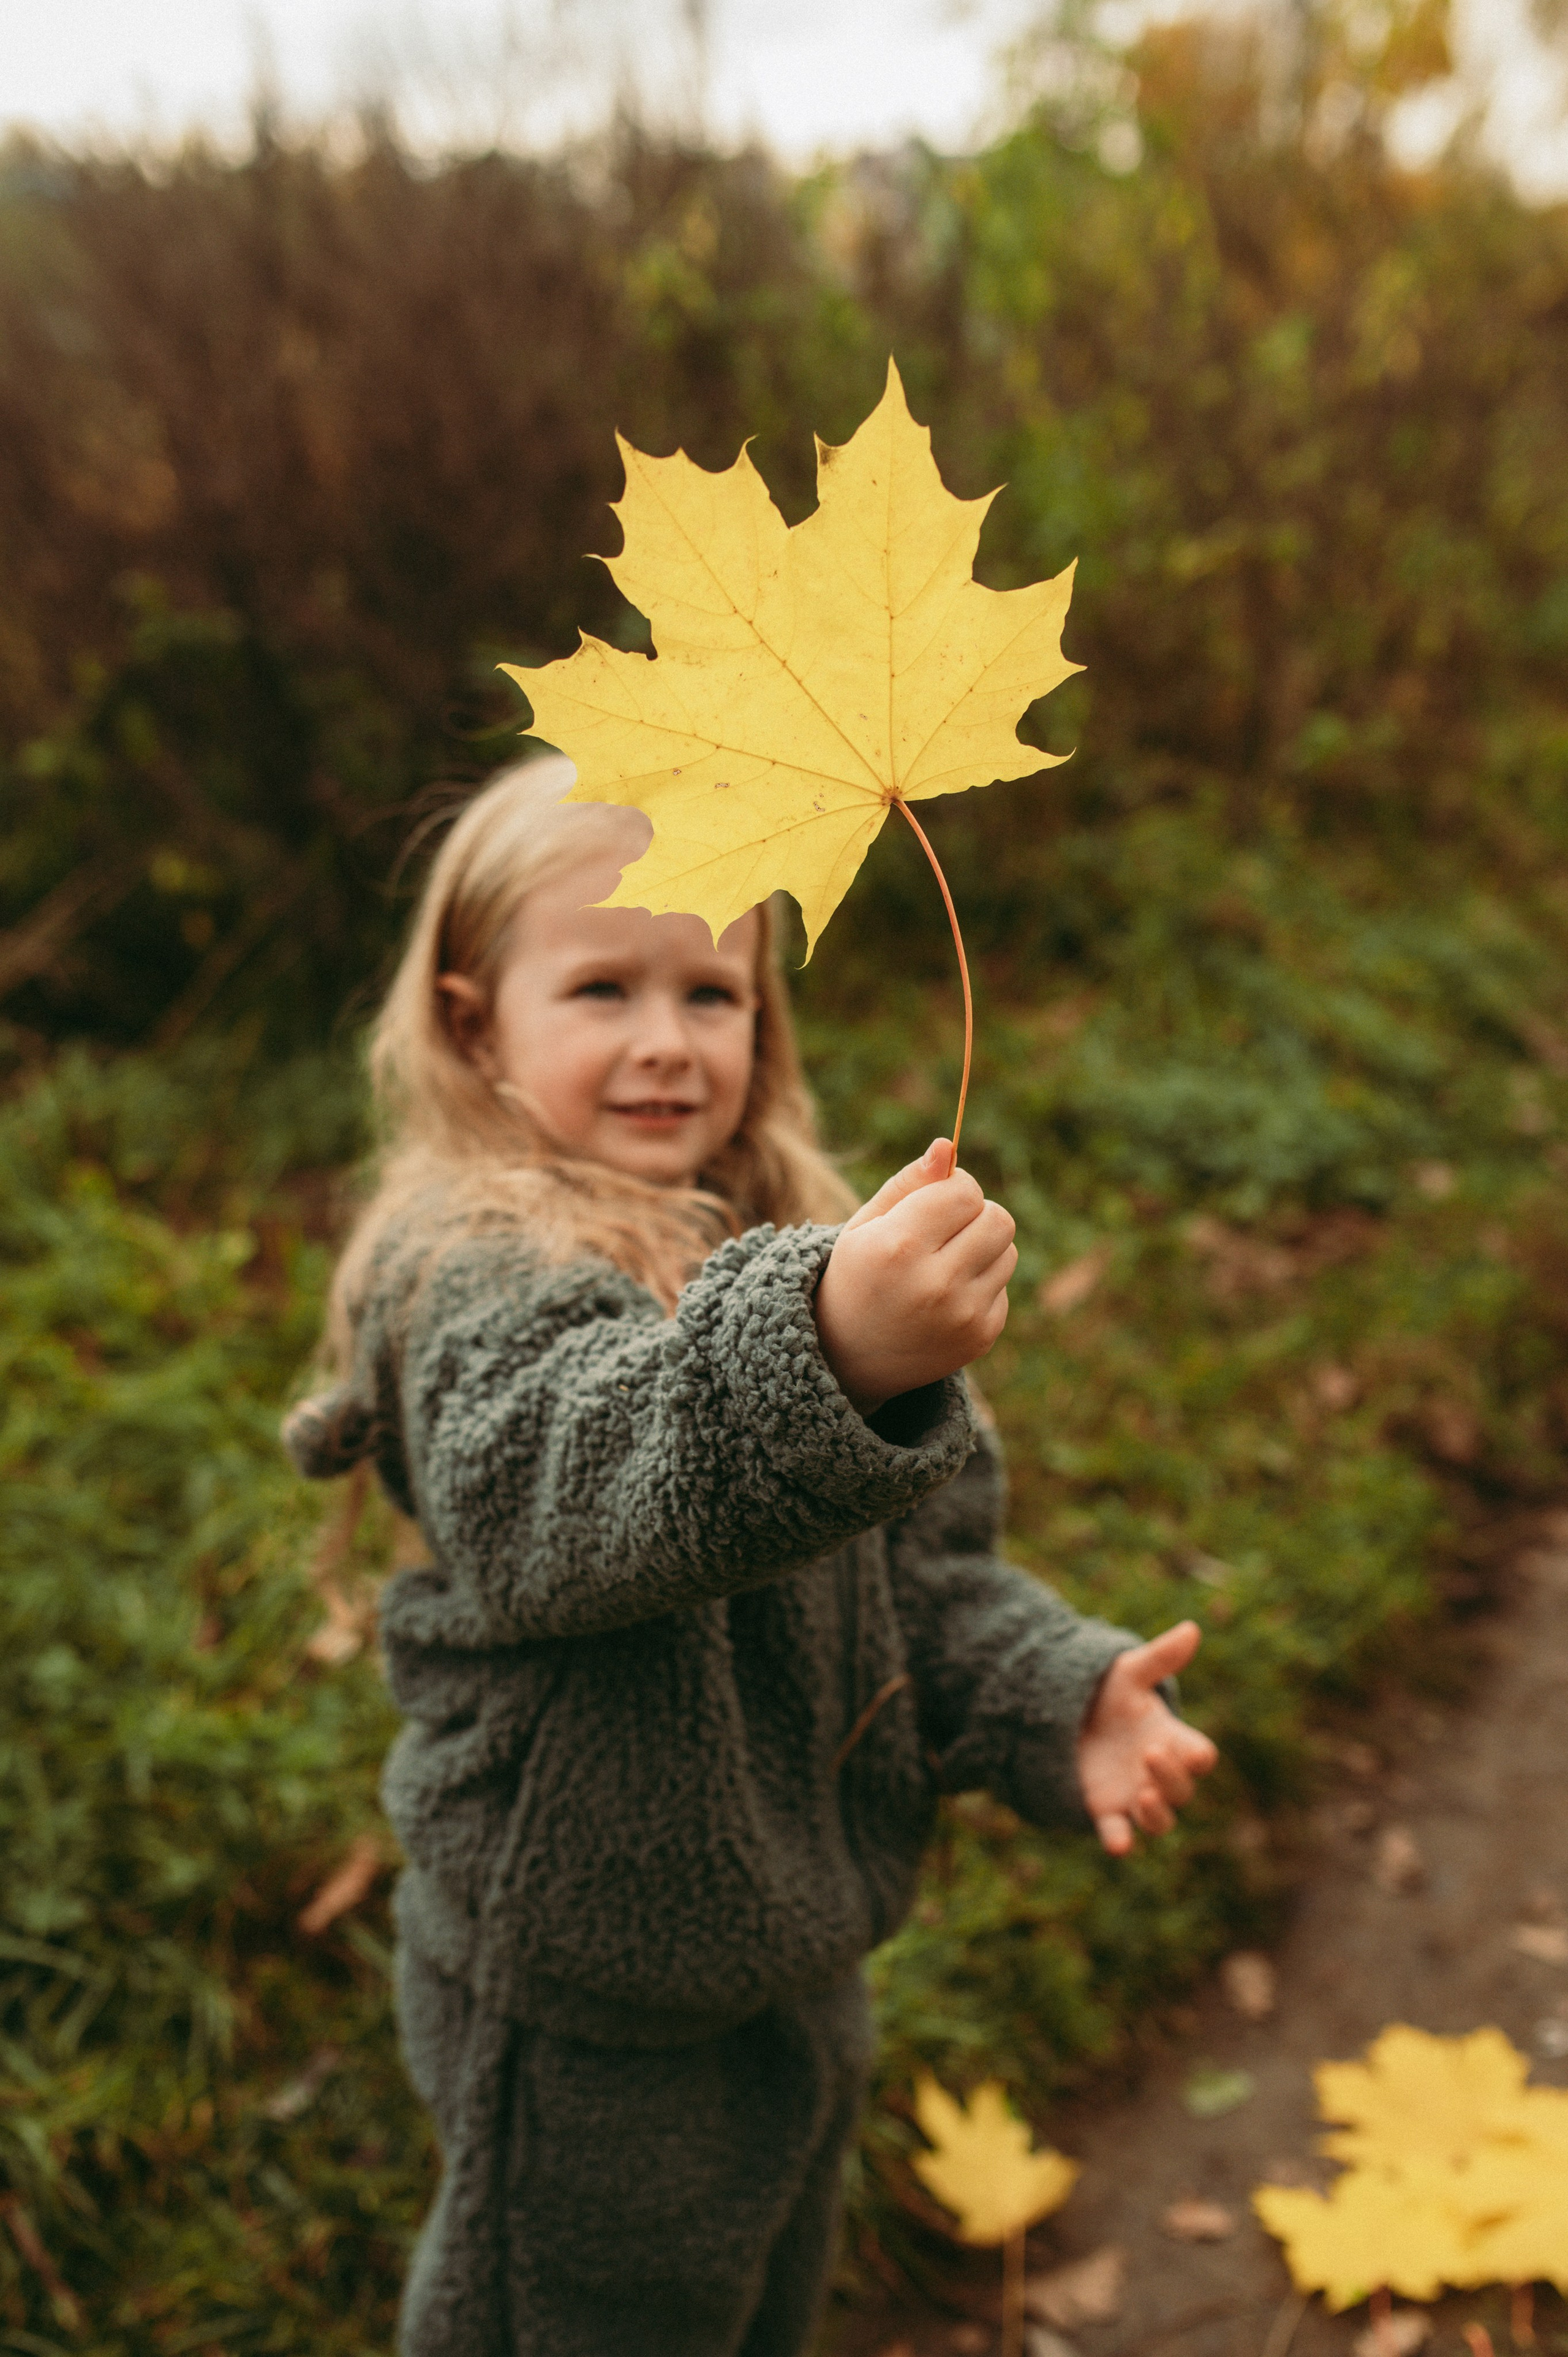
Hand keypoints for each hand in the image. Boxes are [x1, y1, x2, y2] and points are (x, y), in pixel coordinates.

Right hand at [813, 1138, 1016, 1415]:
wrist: (847, 1359)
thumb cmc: (857, 1276)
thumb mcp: (866, 1225)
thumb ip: (908, 1183)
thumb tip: (946, 1146)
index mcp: (898, 1246)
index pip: (965, 1191)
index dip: (954, 1188)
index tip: (934, 1203)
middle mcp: (934, 1284)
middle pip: (998, 1218)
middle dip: (975, 1215)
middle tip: (944, 1231)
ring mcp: (962, 1315)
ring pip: (1008, 1250)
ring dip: (982, 1248)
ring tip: (943, 1264)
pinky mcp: (981, 1336)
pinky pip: (1004, 1286)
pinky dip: (981, 1284)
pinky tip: (946, 1299)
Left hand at [1077, 1621, 1217, 1856]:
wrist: (1068, 1717)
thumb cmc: (1109, 1695)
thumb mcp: (1129, 1673)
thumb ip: (1159, 1657)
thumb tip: (1191, 1629)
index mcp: (1171, 1740)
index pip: (1199, 1755)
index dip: (1199, 1755)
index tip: (1195, 1751)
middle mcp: (1158, 1774)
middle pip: (1181, 1789)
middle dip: (1171, 1776)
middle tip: (1149, 1755)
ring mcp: (1134, 1796)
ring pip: (1159, 1820)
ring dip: (1157, 1813)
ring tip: (1144, 1795)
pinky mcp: (1106, 1811)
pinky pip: (1119, 1833)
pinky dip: (1120, 1841)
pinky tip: (1119, 1844)